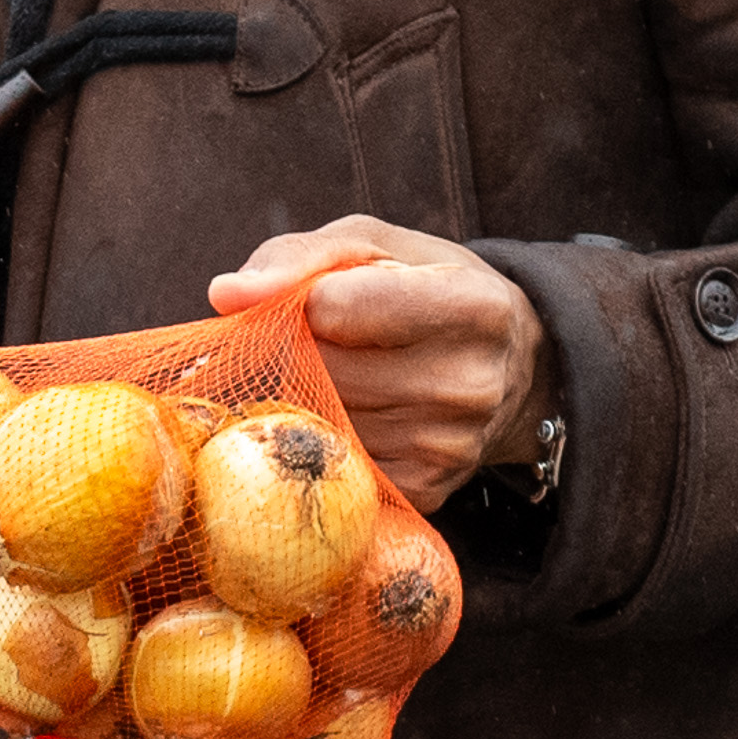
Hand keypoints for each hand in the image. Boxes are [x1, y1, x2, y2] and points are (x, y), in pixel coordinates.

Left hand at [208, 214, 553, 512]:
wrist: (512, 366)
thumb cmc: (427, 287)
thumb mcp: (373, 246)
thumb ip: (296, 257)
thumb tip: (225, 296)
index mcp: (471, 306)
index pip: (335, 308)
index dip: (307, 300)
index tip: (319, 299)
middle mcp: (468, 384)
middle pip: (323, 370)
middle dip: (301, 350)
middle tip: (324, 340)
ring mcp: (447, 447)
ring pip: (321, 420)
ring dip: (307, 396)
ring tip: (344, 374)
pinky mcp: (425, 493)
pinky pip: (334, 465)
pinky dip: (324, 438)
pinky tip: (353, 415)